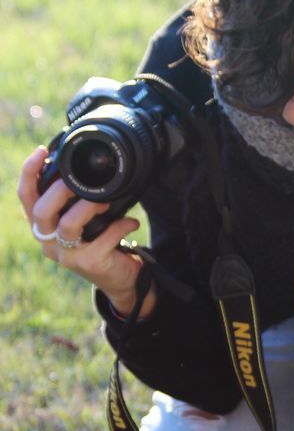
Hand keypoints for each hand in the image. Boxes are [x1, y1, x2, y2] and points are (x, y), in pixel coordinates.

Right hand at [17, 145, 155, 316]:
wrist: (121, 280)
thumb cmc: (101, 244)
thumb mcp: (84, 222)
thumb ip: (75, 201)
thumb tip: (84, 168)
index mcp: (43, 228)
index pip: (26, 197)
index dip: (28, 172)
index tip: (42, 150)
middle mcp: (48, 243)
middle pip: (40, 211)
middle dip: (59, 190)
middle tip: (80, 182)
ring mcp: (67, 256)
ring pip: (68, 224)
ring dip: (88, 206)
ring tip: (107, 202)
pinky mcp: (90, 263)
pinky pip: (103, 237)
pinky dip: (121, 225)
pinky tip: (131, 222)